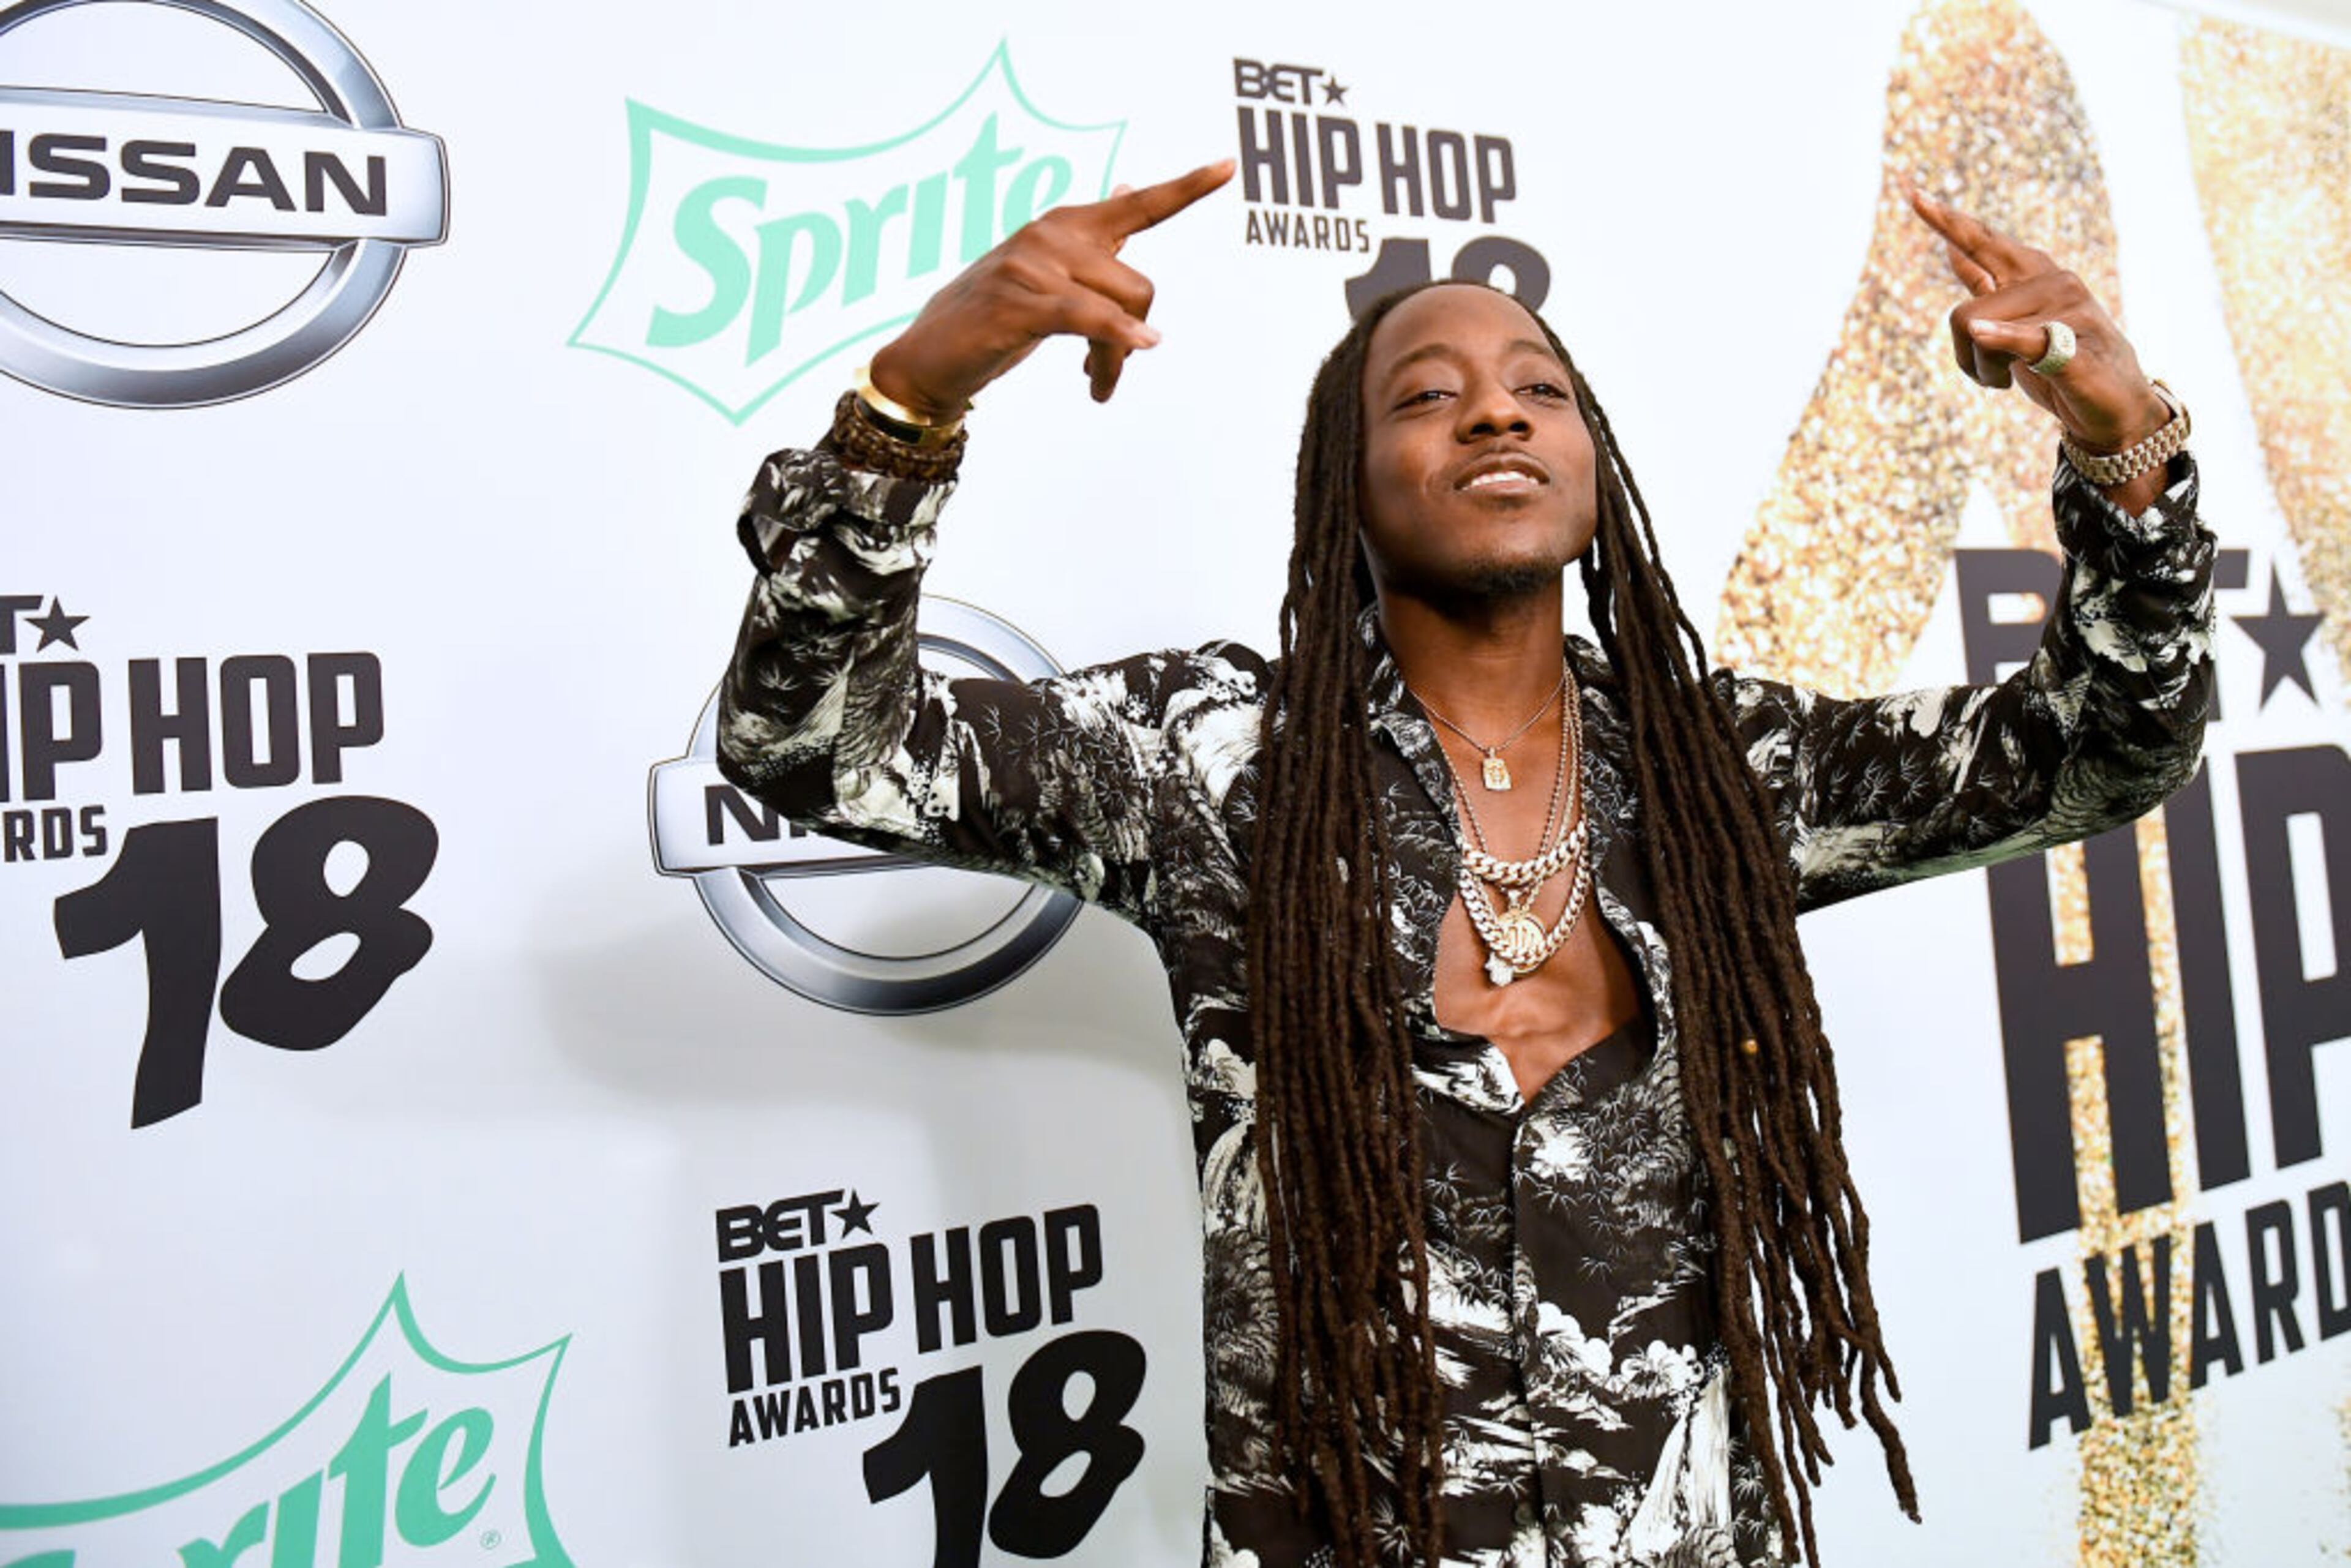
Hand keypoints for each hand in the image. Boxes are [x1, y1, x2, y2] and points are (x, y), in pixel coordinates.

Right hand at [867, 160, 1233, 417]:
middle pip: (1139, 283)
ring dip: (1118, 358)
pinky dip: (1118, 335)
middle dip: (1136, 335)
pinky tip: (1138, 351)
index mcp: (1065, 226)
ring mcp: (1031, 266)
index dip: (1185, 187)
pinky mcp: (1017, 303)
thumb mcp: (1047, 274)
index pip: (1138, 206)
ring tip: (1098, 385)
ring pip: (1119, 307)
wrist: (928, 359)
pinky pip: (1087, 318)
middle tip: (1106, 373)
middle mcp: (1051, 235)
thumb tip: (1131, 189)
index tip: (1227, 167)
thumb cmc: (992, 320)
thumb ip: (1092, 240)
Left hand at [1906, 185, 2170, 452]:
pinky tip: (1983, 334)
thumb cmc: (2063, 364)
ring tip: (2011, 383)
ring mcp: (2068, 310)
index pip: (1984, 242)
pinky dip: (2000, 339)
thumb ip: (1990, 285)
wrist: (2115, 405)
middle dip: (1961, 340)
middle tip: (1983, 371)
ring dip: (1983, 370)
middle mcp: (2052, 282)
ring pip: (1981, 328)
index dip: (1948, 222)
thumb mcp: (2018, 321)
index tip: (1912, 194)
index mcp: (2035, 274)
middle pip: (1970, 301)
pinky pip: (2023, 338)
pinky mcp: (2074, 345)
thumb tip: (1953, 250)